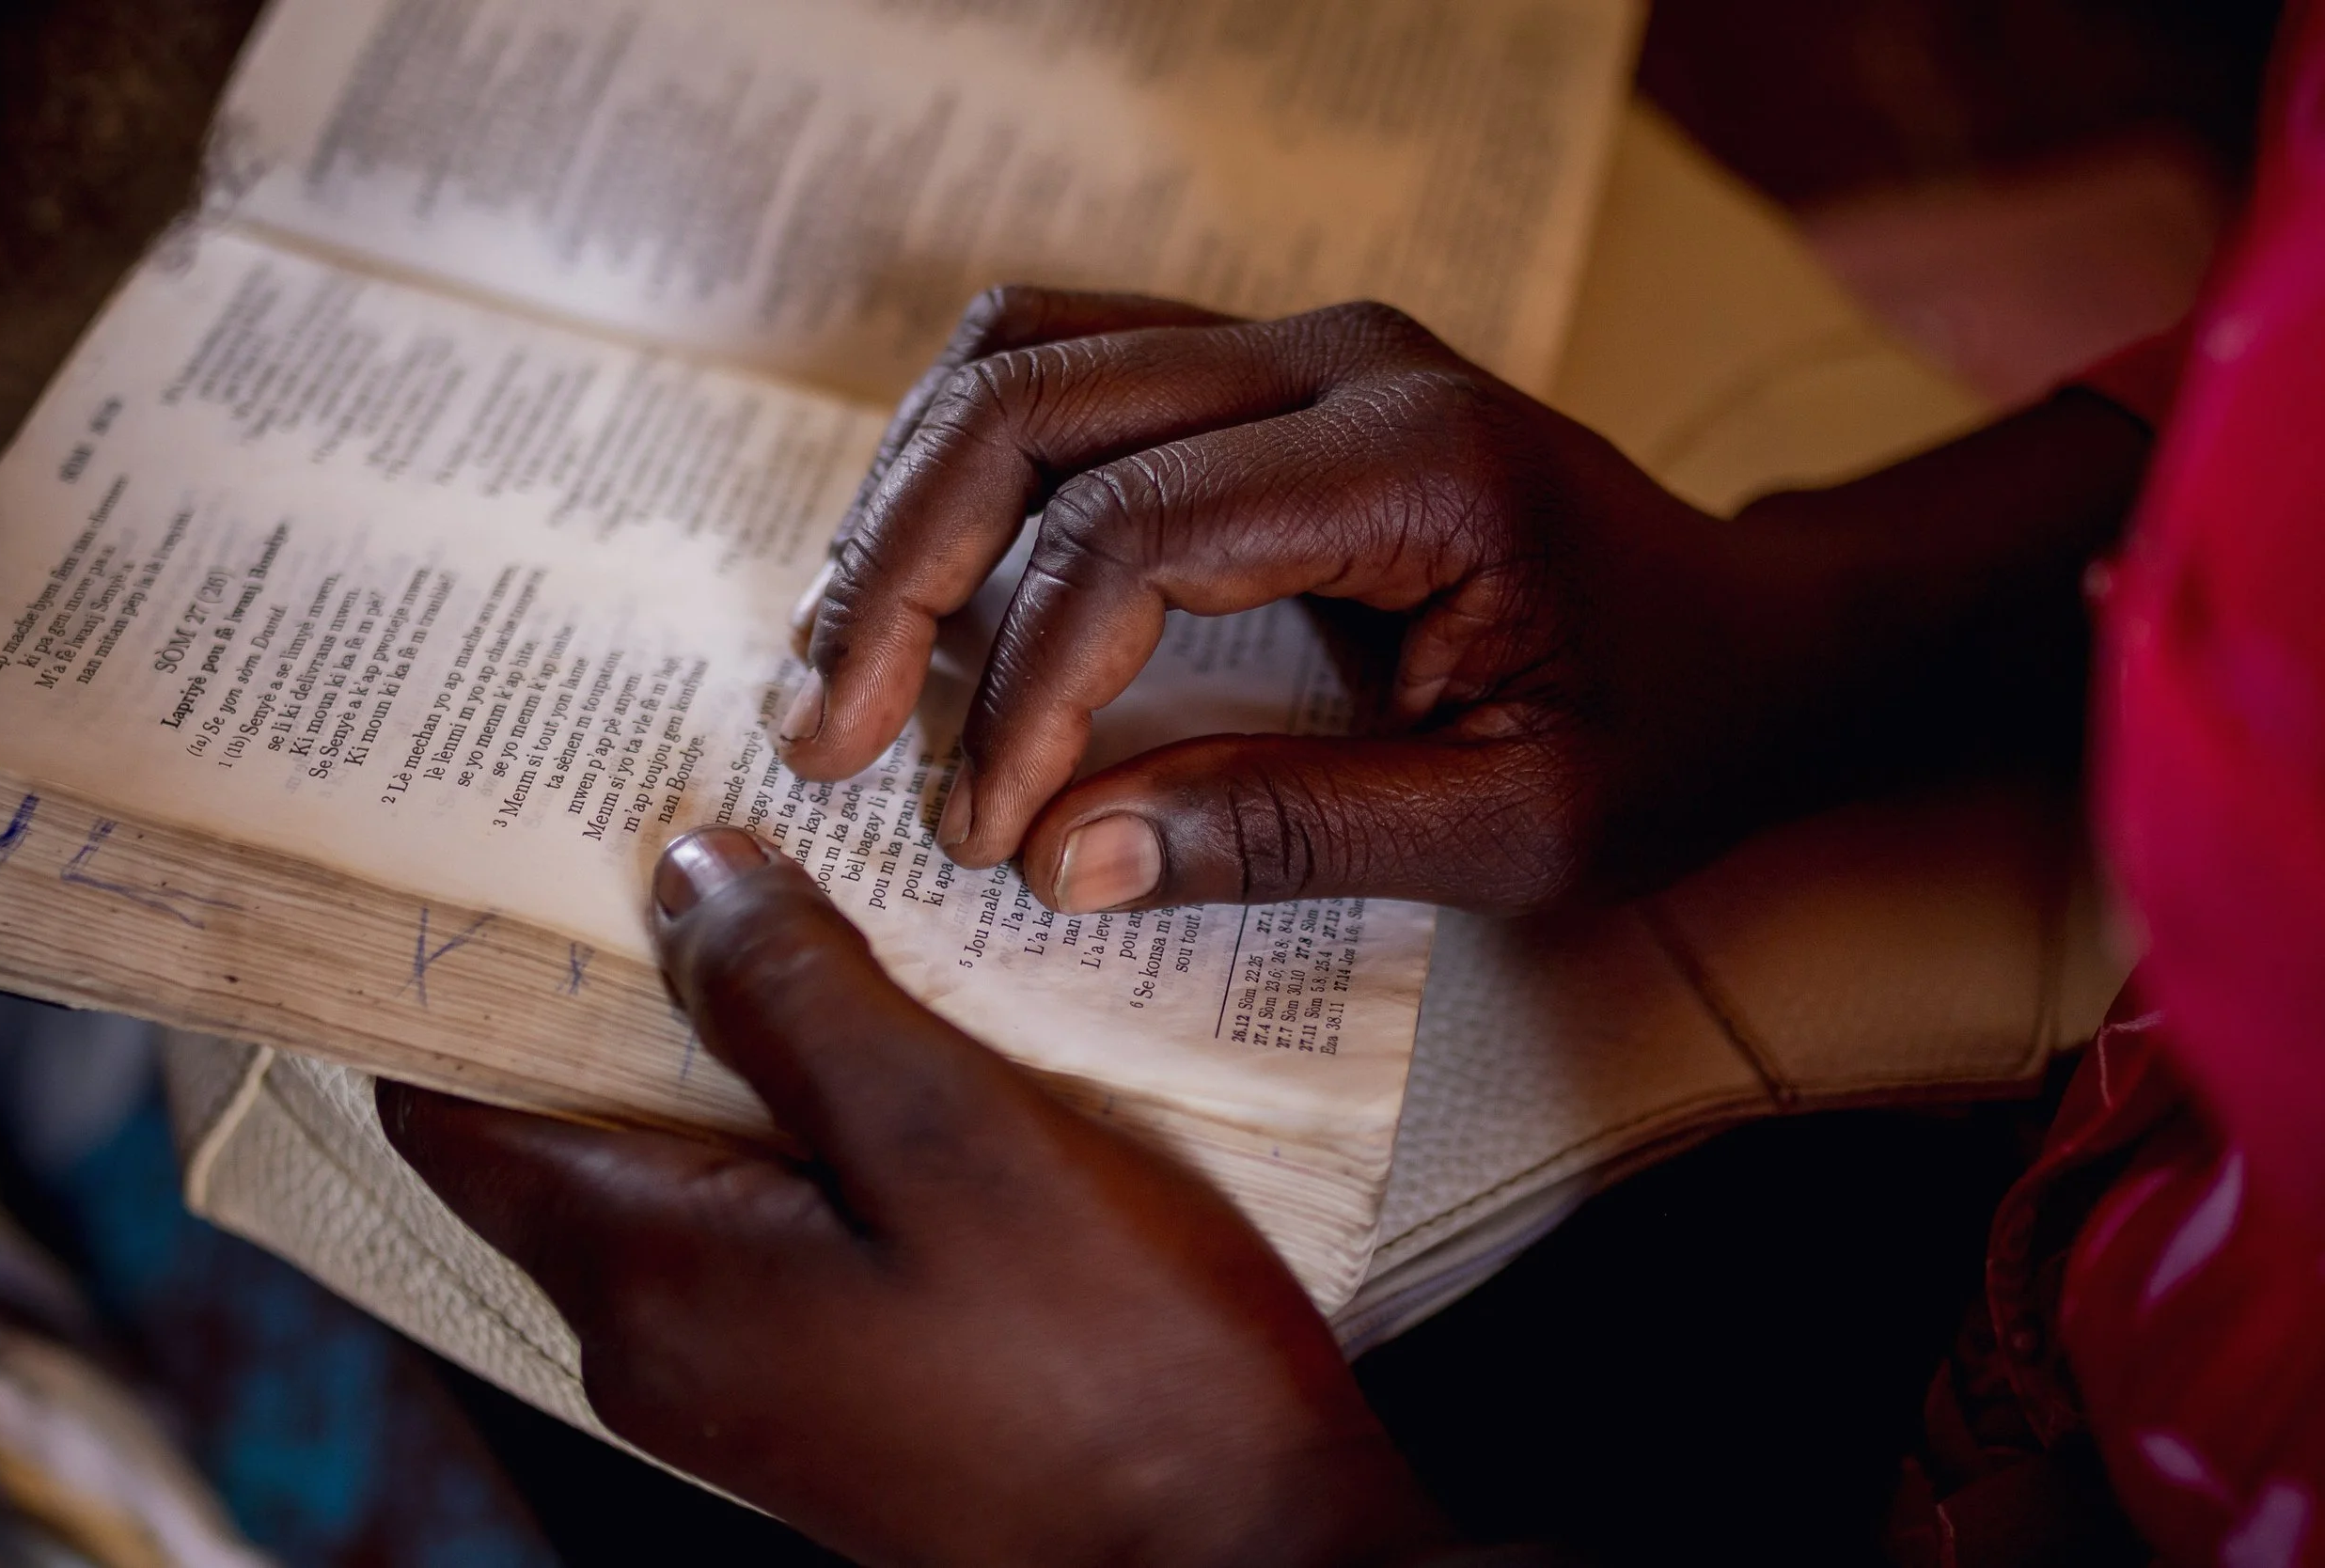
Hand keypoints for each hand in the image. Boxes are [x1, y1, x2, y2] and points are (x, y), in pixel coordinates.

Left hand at [378, 826, 1454, 1567]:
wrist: (1240, 1564)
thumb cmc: (1111, 1361)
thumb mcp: (951, 1135)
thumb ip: (796, 998)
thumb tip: (686, 883)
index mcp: (651, 1281)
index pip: (452, 1112)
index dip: (456, 972)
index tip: (503, 850)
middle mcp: (662, 1348)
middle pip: (567, 1129)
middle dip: (619, 983)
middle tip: (700, 840)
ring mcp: (748, 1385)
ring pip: (681, 1171)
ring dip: (732, 1049)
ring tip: (822, 923)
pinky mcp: (837, 1393)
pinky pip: (768, 1225)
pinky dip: (800, 1125)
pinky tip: (899, 1054)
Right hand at [781, 288, 2147, 915]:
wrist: (1759, 636)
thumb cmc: (1666, 733)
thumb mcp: (1520, 828)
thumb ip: (1297, 833)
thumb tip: (1067, 863)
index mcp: (1415, 463)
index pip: (1135, 535)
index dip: (1026, 687)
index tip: (979, 833)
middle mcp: (1338, 360)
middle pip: (1035, 410)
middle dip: (901, 578)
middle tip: (827, 735)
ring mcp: (1294, 344)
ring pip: (1021, 357)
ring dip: (903, 503)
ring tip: (840, 659)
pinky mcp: (1262, 369)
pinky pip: (1061, 359)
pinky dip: (962, 458)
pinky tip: (923, 574)